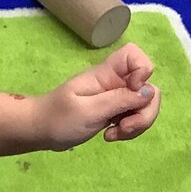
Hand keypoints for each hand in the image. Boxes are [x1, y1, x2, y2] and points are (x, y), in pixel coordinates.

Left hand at [38, 43, 160, 149]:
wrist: (40, 131)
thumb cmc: (57, 118)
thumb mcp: (88, 111)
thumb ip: (119, 100)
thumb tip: (149, 90)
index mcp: (105, 74)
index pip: (134, 55)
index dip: (143, 70)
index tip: (133, 91)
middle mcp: (115, 82)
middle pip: (148, 87)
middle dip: (144, 111)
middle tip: (124, 127)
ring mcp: (116, 97)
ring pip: (144, 105)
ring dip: (136, 124)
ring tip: (113, 134)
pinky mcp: (115, 112)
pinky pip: (134, 117)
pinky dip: (128, 130)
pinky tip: (110, 136)